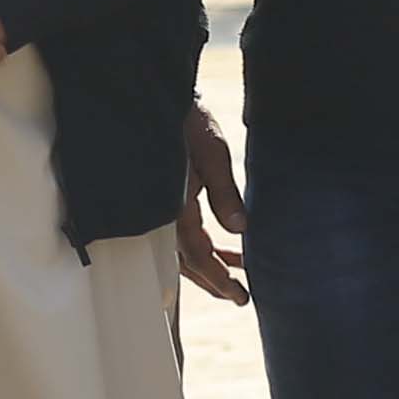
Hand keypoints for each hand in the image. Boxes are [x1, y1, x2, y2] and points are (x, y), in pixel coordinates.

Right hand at [174, 101, 248, 304]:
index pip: (196, 255)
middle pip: (188, 261)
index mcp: (173, 206)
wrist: (157, 101)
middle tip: (241, 297)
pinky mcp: (165, 200)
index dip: (218, 277)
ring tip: (237, 274)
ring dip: (210, 265)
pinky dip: (202, 246)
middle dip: (215, 280)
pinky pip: (181, 234)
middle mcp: (162, 213)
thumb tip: (240, 229)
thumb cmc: (187, 123)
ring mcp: (161, 208)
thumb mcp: (213, 155)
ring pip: (184, 251)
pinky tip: (221, 244)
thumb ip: (225, 194)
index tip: (240, 294)